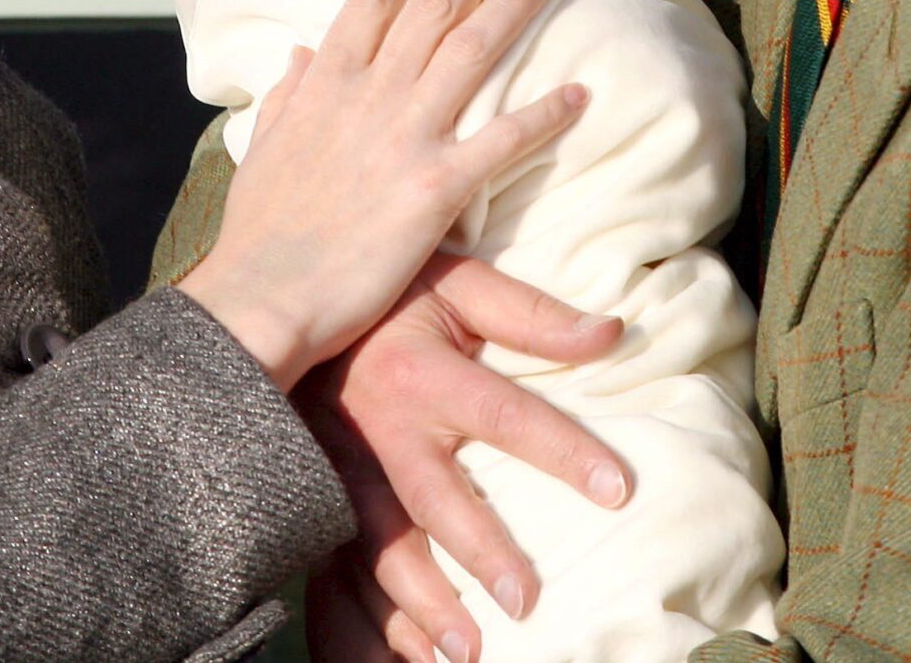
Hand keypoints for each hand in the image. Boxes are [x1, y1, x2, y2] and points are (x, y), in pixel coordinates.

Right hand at [181, 0, 579, 390]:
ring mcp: (405, 136)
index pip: (372, 2)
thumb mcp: (260, 149)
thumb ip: (285, 96)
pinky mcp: (436, 187)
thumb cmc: (258, 233)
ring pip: (472, 51)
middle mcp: (369, 96)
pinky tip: (579, 95)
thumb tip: (301, 52)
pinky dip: (545, 112)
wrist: (265, 297)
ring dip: (513, 8)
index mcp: (325, 85)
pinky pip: (503, 138)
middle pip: (432, 9)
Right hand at [301, 255, 628, 662]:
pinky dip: (365, 618)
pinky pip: (334, 567)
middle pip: (430, 499)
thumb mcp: (459, 284)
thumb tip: (611, 333)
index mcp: (419, 369)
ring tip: (465, 651)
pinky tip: (403, 655)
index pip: (504, 415)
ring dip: (418, 603)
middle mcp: (377, 425)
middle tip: (527, 604)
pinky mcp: (316, 498)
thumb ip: (530, 313)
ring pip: (375, 547)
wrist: (291, 305)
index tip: (619, 491)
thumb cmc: (394, 298)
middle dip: (478, 552)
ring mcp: (340, 468)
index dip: (563, 451)